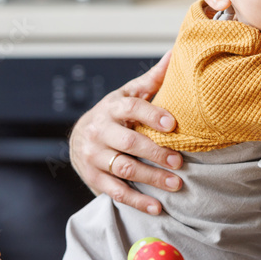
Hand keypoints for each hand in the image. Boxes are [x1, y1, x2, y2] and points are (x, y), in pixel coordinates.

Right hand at [68, 51, 183, 215]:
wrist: (80, 137)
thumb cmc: (115, 114)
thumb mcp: (130, 94)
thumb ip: (153, 79)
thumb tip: (177, 52)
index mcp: (111, 108)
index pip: (131, 108)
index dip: (152, 115)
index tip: (173, 124)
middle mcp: (99, 131)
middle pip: (129, 143)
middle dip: (156, 153)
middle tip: (180, 162)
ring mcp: (94, 156)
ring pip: (124, 168)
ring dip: (151, 178)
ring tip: (176, 184)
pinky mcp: (93, 178)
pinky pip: (116, 191)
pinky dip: (137, 200)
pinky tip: (157, 207)